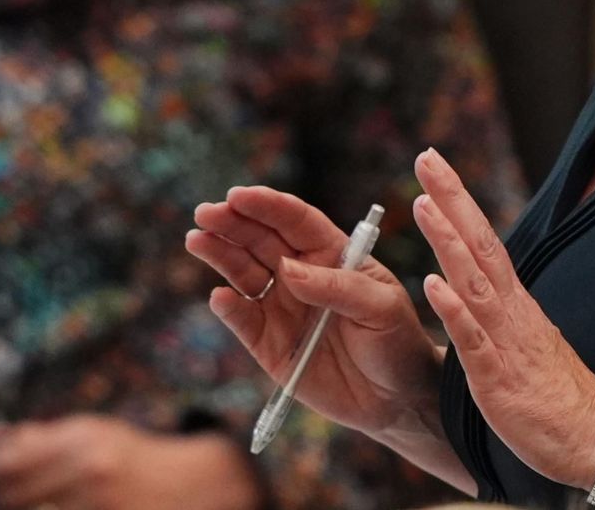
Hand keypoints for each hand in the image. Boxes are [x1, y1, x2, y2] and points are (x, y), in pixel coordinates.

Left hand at [0, 416, 258, 509]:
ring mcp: (99, 503)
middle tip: (4, 498)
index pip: (8, 463)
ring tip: (33, 504)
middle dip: (2, 499)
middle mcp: (89, 469)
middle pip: (12, 497)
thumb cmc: (131, 456)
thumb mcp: (92, 432)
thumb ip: (43, 436)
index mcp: (82, 439)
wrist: (187, 483)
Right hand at [186, 186, 444, 442]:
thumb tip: (288, 270)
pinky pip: (242, 320)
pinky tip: (220, 297)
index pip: (295, 221)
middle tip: (205, 213)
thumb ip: (337, 287)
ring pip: (243, 272)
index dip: (267, 206)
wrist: (395, 399)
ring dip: (220, 255)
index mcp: (331, 254)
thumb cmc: (396, 341)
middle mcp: (300, 274)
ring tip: (198, 239)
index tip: (239, 196)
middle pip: (261, 239)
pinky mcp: (267, 343)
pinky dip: (228, 308)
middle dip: (233, 223)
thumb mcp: (380, 308)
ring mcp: (281, 307)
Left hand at [412, 149, 594, 488]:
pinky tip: (431, 285)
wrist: (594, 436)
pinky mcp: (497, 377)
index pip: (484, 241)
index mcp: (514, 305)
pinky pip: (472, 339)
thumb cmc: (555, 397)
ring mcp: (504, 341)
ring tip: (422, 204)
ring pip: (474, 281)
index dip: (458, 203)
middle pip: (480, 243)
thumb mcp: (523, 345)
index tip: (434, 168)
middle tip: (427, 157)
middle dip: (452, 198)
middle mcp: (511, 312)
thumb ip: (498, 317)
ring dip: (448, 241)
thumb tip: (472, 293)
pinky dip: (454, 310)